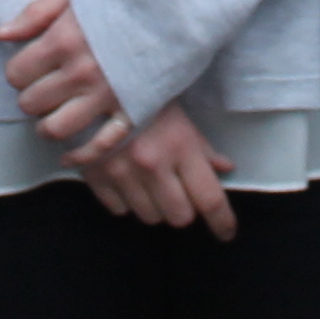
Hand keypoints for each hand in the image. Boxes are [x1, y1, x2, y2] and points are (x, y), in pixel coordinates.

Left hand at [0, 0, 126, 159]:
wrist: (176, 6)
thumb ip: (34, 14)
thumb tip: (1, 35)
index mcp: (62, 41)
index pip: (16, 74)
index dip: (19, 72)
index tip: (30, 69)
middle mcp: (79, 72)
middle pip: (31, 103)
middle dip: (32, 98)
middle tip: (45, 91)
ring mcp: (104, 95)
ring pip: (55, 129)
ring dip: (48, 127)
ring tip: (54, 117)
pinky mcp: (128, 112)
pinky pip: (96, 147)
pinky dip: (79, 155)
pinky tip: (70, 154)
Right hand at [80, 110, 238, 239]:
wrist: (92, 85)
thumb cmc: (143, 99)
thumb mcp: (179, 116)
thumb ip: (202, 148)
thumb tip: (226, 169)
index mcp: (179, 147)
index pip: (209, 199)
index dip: (222, 222)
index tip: (226, 233)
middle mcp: (152, 165)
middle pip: (180, 217)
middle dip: (184, 209)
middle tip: (179, 191)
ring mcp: (122, 174)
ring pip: (151, 217)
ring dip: (155, 206)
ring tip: (150, 182)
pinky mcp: (96, 178)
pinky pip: (120, 210)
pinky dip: (127, 201)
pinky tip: (127, 180)